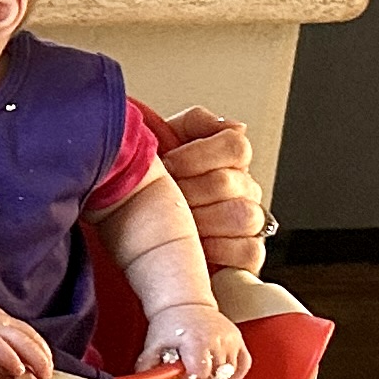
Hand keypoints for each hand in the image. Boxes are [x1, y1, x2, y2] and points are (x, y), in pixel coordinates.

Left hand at [141, 301, 250, 378]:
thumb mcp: (154, 343)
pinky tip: (220, 369)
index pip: (201, 374)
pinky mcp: (238, 340)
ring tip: (203, 364)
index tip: (183, 370)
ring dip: (216, 374)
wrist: (185, 304)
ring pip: (230, 372)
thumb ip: (147, 364)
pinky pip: (244, 365)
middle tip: (190, 367)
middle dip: (201, 377)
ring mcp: (230, 340)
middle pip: (215, 376)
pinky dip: (235, 372)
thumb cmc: (169, 324)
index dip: (191, 377)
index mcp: (196, 342)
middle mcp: (217, 341)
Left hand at [159, 106, 268, 275]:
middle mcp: (243, 189)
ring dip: (202, 221)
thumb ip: (194, 124)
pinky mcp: (245, 255)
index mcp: (227, 161)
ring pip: (244, 216)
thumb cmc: (146, 187)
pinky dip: (222, 250)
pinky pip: (249, 252)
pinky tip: (198, 247)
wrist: (128, 225)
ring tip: (176, 225)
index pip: (236, 146)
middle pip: (230, 183)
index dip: (197, 155)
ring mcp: (247, 222)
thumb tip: (233, 126)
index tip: (167, 165)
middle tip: (165, 199)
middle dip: (188, 191)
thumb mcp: (161, 142)